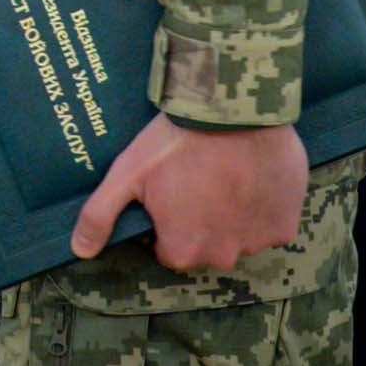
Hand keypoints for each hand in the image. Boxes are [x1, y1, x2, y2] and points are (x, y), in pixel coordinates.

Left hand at [70, 115, 307, 271]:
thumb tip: (79, 250)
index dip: (166, 221)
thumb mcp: (127, 173)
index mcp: (183, 250)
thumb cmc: (175, 141)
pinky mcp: (286, 223)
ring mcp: (258, 241)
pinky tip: (251, 175)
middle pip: (205, 245)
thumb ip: (99, 215)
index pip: (169, 250)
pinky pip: (270, 223)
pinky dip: (262, 206)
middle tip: (196, 178)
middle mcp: (223, 256)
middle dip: (199, 219)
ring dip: (232, 213)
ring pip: (238, 235)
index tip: (169, 190)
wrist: (234, 109)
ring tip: (224, 172)